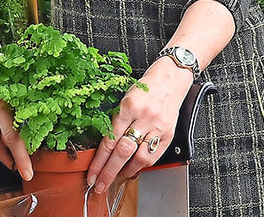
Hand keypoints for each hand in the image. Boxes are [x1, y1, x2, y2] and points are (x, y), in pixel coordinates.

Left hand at [85, 59, 192, 193]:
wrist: (171, 78)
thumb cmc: (146, 86)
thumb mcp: (125, 98)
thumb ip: (116, 120)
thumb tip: (103, 145)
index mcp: (128, 106)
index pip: (110, 139)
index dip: (99, 160)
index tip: (92, 173)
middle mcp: (143, 117)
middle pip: (123, 151)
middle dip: (109, 172)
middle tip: (99, 185)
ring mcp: (157, 127)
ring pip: (139, 157)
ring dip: (125, 172)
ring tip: (114, 180)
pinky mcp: (168, 134)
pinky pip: (153, 156)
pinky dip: (141, 167)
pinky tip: (132, 171)